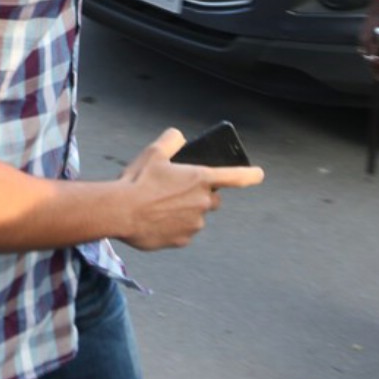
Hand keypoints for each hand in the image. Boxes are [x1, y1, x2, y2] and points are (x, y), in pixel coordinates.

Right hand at [117, 128, 263, 250]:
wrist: (120, 212)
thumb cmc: (138, 180)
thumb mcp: (154, 152)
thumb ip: (172, 140)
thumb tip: (179, 137)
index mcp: (201, 178)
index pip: (236, 177)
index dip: (250, 174)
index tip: (259, 174)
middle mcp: (203, 203)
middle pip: (212, 199)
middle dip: (200, 194)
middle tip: (175, 189)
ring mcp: (194, 224)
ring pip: (196, 216)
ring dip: (185, 210)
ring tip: (158, 205)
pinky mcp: (183, 240)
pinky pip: (184, 231)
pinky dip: (174, 226)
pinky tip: (155, 219)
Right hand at [359, 0, 378, 76]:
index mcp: (370, 44)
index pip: (373, 63)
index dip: (378, 73)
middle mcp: (364, 41)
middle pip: (369, 58)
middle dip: (376, 67)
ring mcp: (364, 34)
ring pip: (367, 51)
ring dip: (374, 59)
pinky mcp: (366, 29)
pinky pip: (367, 44)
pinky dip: (373, 50)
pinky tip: (377, 50)